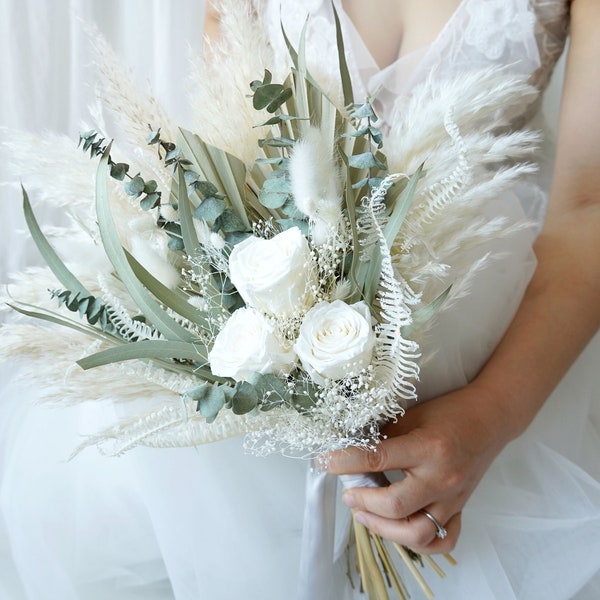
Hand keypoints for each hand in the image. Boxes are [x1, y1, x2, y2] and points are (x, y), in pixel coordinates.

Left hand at [325, 381, 512, 553]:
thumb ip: (385, 437)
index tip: (325, 462)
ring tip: (365, 515)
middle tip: (348, 493)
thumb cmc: (449, 412)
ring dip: (384, 529)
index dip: (345, 462)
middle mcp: (441, 478)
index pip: (376, 459)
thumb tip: (351, 451)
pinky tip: (399, 530)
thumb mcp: (412, 416)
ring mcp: (453, 498)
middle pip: (394, 506)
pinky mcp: (460, 508)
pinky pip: (442, 541)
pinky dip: (419, 543)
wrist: (489, 419)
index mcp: (427, 448)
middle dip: (363, 502)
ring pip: (416, 533)